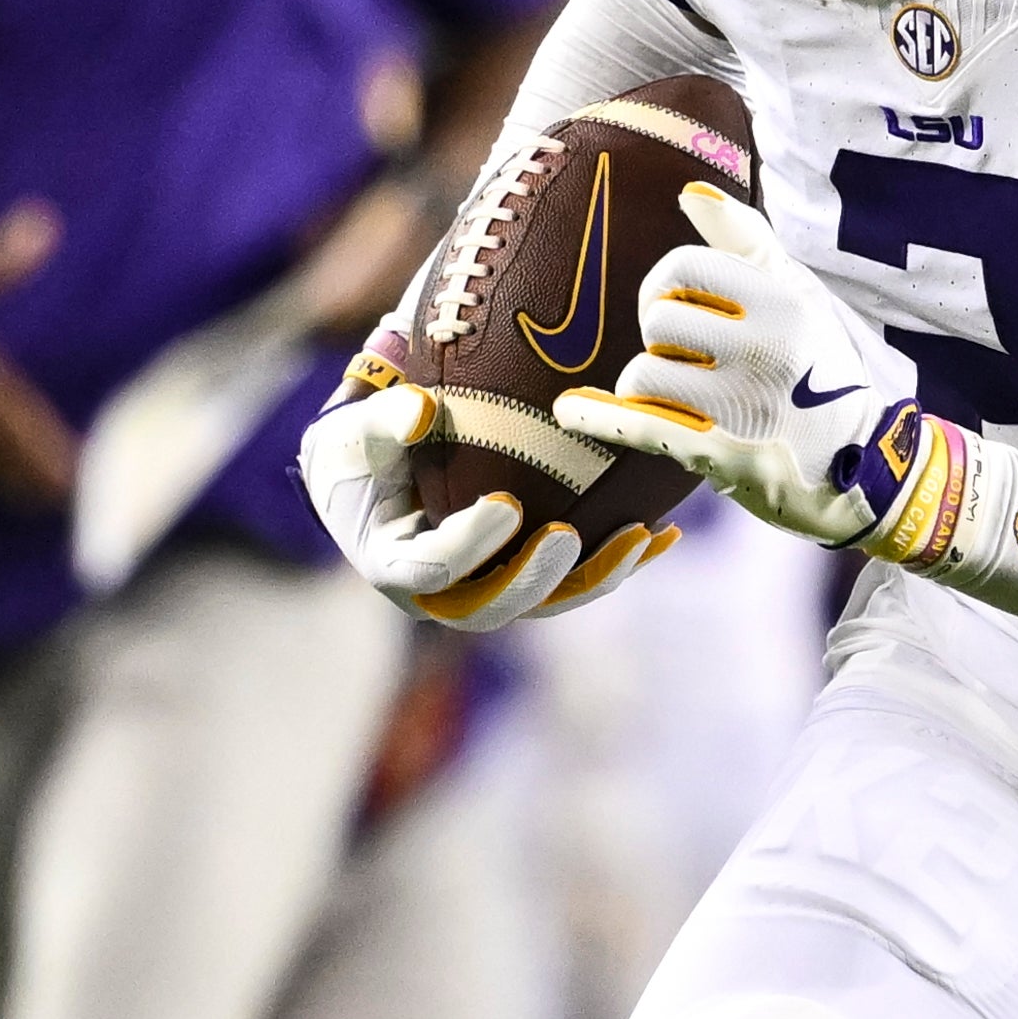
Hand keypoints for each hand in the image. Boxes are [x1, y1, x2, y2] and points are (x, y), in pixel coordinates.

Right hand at [296, 338, 666, 629]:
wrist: (378, 465)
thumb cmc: (361, 446)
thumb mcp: (354, 429)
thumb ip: (383, 421)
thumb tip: (419, 411)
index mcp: (393, 566)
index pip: (432, 570)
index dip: (470, 546)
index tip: (505, 505)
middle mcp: (442, 594)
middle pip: (490, 607)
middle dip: (534, 579)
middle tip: (566, 537)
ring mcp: (488, 588)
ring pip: (546, 600)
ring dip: (595, 576)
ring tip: (639, 538)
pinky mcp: (525, 574)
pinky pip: (576, 577)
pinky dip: (618, 559)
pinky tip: (663, 532)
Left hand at [553, 189, 909, 551]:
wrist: (866, 468)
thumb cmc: (824, 372)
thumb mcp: (802, 296)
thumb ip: (747, 241)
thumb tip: (691, 193)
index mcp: (783, 302)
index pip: (682, 267)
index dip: (666, 285)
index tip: (678, 306)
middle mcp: (764, 349)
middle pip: (657, 319)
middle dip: (659, 339)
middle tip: (685, 358)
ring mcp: (741, 405)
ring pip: (643, 375)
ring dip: (647, 386)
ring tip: (676, 395)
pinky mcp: (721, 455)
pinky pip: (638, 426)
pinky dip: (596, 416)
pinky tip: (569, 411)